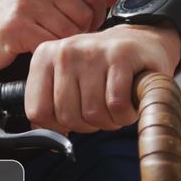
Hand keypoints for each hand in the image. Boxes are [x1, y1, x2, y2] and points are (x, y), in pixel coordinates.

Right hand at [0, 0, 137, 72]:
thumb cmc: (19, 13)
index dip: (96, 14)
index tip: (85, 24)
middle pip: (84, 13)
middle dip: (79, 32)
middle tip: (62, 36)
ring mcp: (24, 1)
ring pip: (70, 32)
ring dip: (64, 45)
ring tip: (48, 41)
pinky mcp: (15, 26)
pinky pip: (51, 45)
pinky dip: (48, 53)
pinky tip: (35, 49)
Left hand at [26, 23, 180, 133]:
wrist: (142, 43)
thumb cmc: (103, 68)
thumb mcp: (68, 81)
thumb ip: (50, 106)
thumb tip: (45, 138)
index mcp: (45, 57)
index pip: (38, 111)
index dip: (60, 125)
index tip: (75, 116)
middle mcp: (65, 51)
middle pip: (68, 117)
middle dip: (89, 125)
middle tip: (102, 110)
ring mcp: (93, 51)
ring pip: (93, 113)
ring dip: (110, 120)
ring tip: (116, 104)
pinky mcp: (122, 55)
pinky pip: (117, 105)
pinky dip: (126, 114)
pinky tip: (129, 102)